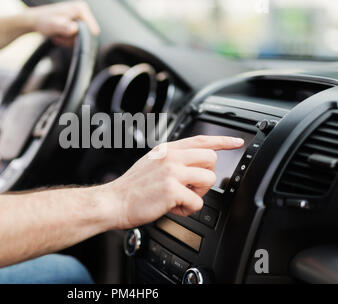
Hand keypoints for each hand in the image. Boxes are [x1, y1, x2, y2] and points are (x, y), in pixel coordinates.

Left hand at [22, 1, 99, 46]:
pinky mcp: (76, 24)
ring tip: (57, 35)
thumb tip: (74, 29)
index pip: (92, 30)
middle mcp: (83, 12)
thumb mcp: (53, 25)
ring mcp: (80, 18)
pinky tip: (58, 35)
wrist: (34, 20)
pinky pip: (75, 38)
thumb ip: (64, 27)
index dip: (81, 38)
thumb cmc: (43, 21)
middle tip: (60, 37)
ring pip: (80, 39)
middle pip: (86, 36)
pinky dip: (66, 40)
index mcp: (81, 9)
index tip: (67, 36)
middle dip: (72, 40)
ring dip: (68, 41)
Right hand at [103, 136, 243, 228]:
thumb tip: (193, 166)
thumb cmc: (132, 188)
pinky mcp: (172, 190)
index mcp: (167, 150)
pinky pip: (197, 202)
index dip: (223, 140)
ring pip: (209, 180)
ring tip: (181, 197)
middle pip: (211, 159)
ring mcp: (172, 172)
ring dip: (199, 193)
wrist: (114, 201)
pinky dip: (187, 209)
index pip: (201, 139)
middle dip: (207, 175)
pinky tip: (173, 207)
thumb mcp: (151, 163)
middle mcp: (171, 157)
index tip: (237, 142)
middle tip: (192, 186)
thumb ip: (171, 160)